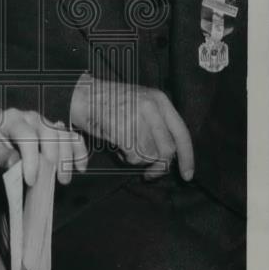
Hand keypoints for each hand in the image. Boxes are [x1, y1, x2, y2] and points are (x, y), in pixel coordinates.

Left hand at [0, 109, 87, 188]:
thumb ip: (2, 157)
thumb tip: (14, 163)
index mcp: (13, 120)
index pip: (27, 136)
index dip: (31, 160)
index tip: (31, 180)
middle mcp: (32, 117)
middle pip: (50, 133)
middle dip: (53, 159)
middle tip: (51, 180)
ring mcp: (46, 122)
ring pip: (64, 135)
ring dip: (67, 158)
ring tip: (63, 179)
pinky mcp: (56, 131)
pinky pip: (73, 137)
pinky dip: (79, 152)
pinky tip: (79, 167)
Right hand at [69, 73, 193, 180]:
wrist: (81, 94)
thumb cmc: (107, 103)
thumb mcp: (140, 104)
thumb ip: (157, 125)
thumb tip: (168, 156)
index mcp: (160, 100)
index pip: (181, 133)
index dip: (187, 157)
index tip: (187, 175)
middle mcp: (152, 106)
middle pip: (167, 150)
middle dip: (159, 166)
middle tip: (149, 173)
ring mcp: (137, 116)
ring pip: (149, 155)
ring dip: (137, 159)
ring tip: (124, 147)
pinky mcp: (123, 128)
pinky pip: (132, 156)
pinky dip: (124, 157)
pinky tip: (116, 146)